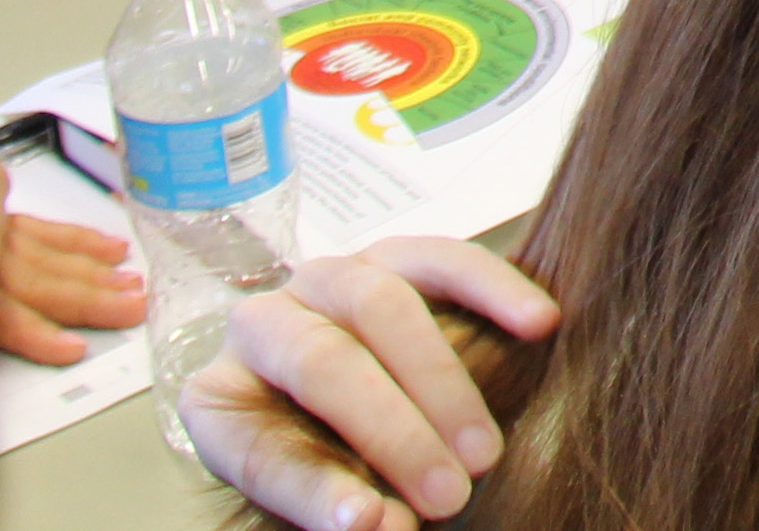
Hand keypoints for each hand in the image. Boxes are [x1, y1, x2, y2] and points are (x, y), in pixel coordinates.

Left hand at [0, 210, 146, 364]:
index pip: (4, 319)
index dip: (38, 335)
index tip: (75, 349)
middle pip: (39, 285)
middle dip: (90, 299)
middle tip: (133, 309)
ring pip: (51, 258)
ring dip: (95, 273)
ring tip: (132, 284)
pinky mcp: (0, 218)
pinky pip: (48, 229)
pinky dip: (83, 240)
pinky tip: (114, 249)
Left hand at [180, 237, 562, 530]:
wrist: (344, 394)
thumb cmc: (326, 459)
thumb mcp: (322, 492)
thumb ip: (346, 506)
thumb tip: (386, 525)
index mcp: (219, 404)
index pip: (262, 449)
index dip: (316, 490)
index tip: (370, 524)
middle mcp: (261, 327)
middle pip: (323, 364)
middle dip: (392, 435)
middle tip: (448, 497)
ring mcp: (325, 281)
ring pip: (379, 303)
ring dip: (441, 382)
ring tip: (486, 453)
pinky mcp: (390, 255)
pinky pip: (441, 257)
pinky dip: (493, 288)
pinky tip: (540, 322)